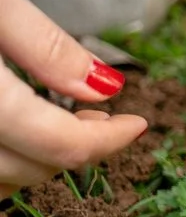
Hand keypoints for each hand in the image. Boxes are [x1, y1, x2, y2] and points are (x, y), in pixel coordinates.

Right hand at [0, 0, 148, 196]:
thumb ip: (45, 48)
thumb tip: (107, 89)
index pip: (51, 143)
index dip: (105, 142)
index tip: (139, 122)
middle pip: (18, 169)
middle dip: (71, 151)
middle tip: (103, 116)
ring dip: (32, 160)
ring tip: (63, 119)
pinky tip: (14, 128)